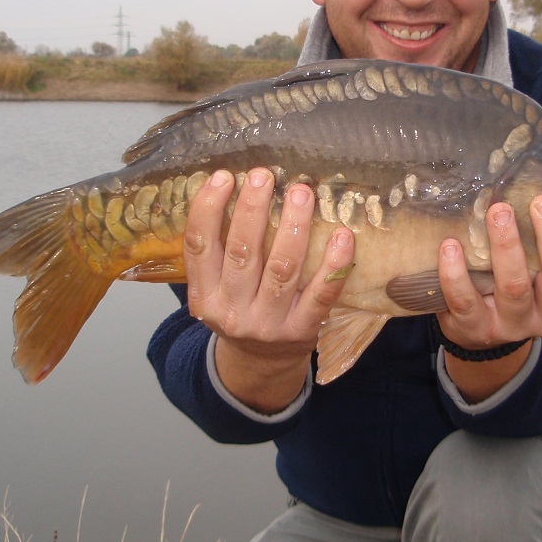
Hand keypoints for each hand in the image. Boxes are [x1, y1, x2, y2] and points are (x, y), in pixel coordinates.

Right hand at [183, 168, 354, 412]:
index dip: (208, 209)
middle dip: (252, 210)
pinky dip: (333, 264)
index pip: (199, 247)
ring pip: (282, 269)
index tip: (223, 176)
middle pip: (242, 252)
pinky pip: (321, 294)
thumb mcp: (215, 290)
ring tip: (301, 192)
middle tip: (263, 175)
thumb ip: (218, 252)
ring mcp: (269, 323)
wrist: (260, 365)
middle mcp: (232, 310)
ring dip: (293, 227)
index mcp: (204, 296)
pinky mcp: (303, 331)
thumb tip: (231, 188)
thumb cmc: (240, 310)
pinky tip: (342, 235)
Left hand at [436, 195, 541, 401]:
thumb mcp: (541, 271)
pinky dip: (456, 273)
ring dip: (507, 247)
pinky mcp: (476, 329)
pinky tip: (450, 246)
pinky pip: (466, 301)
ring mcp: (513, 324)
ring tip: (498, 212)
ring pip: (515, 287)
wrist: (479, 335)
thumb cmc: (517, 287)